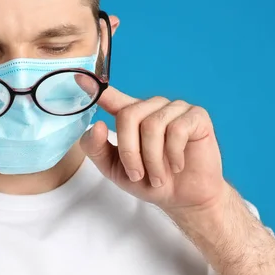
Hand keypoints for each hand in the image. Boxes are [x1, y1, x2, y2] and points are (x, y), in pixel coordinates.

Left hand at [79, 86, 226, 214]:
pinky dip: (174, 155)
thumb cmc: (150, 181)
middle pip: (129, 115)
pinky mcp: (197, 116)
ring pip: (153, 125)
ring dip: (153, 159)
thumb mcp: (115, 170)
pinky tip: (178, 165)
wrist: (184, 198)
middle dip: (130, 152)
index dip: (95, 87)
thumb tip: (96, 124)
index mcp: (131, 115)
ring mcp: (176, 108)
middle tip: (139, 175)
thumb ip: (97, 149)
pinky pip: (177, 130)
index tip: (78, 76)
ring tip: (158, 176)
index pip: (111, 96)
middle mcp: (152, 106)